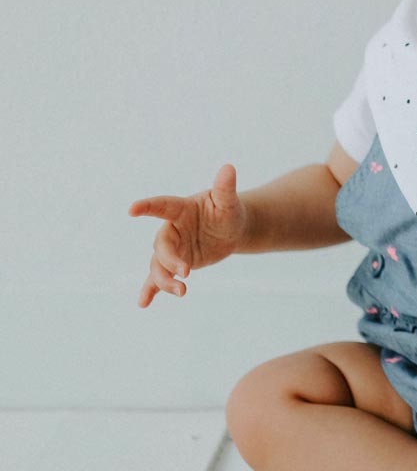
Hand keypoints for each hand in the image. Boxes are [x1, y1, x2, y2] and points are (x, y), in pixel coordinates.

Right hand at [127, 163, 249, 307]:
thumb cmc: (227, 211)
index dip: (147, 206)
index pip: (162, 206)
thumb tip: (229, 168)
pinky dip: (151, 290)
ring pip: (158, 265)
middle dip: (170, 260)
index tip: (132, 209)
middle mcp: (171, 229)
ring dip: (165, 280)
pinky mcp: (173, 264)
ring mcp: (171, 248)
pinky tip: (143, 303)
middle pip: (161, 246)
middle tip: (186, 273)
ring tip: (182, 292)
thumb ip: (225, 187)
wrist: (231, 230)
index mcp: (180, 209)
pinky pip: (158, 278)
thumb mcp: (228, 201)